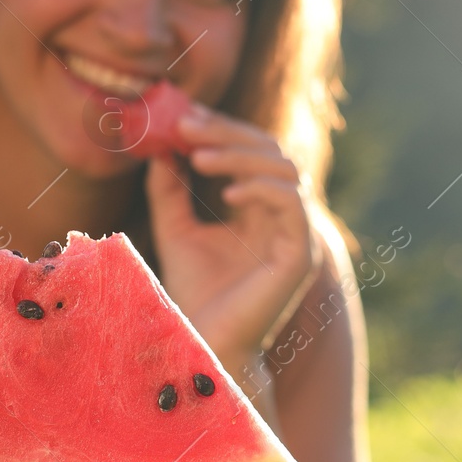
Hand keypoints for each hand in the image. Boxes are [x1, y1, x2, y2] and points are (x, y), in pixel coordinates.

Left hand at [144, 106, 320, 369]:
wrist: (206, 344)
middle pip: (271, 150)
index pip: (253, 151)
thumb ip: (170, 191)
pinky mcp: (301, 255)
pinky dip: (261, 188)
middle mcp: (285, 217)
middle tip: (187, 125)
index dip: (222, 128)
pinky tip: (226, 193)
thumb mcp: (175, 231)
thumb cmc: (195, 294)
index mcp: (262, 209)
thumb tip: (160, 147)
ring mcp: (298, 234)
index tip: (184, 117)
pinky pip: (292, 202)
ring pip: (285, 168)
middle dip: (228, 132)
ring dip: (240, 155)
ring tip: (198, 157)